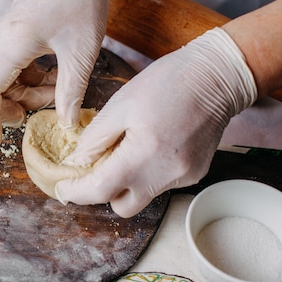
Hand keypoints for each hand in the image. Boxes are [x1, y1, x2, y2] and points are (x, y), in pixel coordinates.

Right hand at [0, 0, 110, 156]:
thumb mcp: (82, 51)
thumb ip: (71, 92)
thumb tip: (66, 125)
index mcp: (12, 45)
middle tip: (27, 117)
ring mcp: (1, 39)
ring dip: (15, 97)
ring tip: (52, 94)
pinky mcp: (10, 37)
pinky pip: (4, 69)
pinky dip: (22, 83)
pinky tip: (50, 80)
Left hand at [56, 28, 257, 216]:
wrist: (218, 75)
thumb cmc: (167, 82)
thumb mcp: (120, 105)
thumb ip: (94, 139)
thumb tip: (76, 163)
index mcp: (141, 157)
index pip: (100, 191)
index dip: (76, 192)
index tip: (63, 188)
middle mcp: (164, 175)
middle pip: (122, 206)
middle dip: (104, 193)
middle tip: (95, 169)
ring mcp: (183, 177)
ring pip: (143, 196)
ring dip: (128, 182)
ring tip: (126, 150)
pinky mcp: (195, 173)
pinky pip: (162, 184)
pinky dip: (149, 173)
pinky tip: (151, 146)